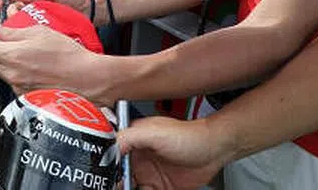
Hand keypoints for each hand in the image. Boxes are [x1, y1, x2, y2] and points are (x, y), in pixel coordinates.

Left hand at [0, 21, 107, 102]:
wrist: (87, 79)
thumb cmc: (69, 56)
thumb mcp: (40, 32)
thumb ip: (12, 31)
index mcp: (13, 56)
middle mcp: (13, 75)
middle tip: (3, 41)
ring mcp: (18, 87)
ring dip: (3, 61)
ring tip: (21, 53)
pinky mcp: (26, 96)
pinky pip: (12, 81)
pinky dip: (16, 73)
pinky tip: (31, 66)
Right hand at [117, 116, 231, 189]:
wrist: (213, 150)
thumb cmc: (187, 135)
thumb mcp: (154, 132)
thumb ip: (130, 136)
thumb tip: (110, 145)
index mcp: (133, 143)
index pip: (112, 156)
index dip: (107, 167)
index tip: (104, 176)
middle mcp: (139, 159)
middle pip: (119, 175)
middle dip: (116, 182)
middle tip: (115, 185)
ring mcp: (150, 175)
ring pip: (131, 187)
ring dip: (128, 188)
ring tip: (138, 187)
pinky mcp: (161, 187)